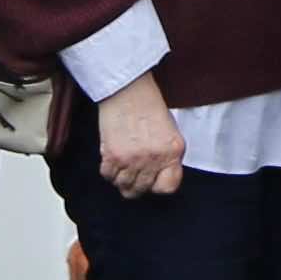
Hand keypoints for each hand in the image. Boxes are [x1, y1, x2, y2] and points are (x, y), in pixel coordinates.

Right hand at [94, 77, 184, 198]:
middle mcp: (154, 159)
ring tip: (123, 167)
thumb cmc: (148, 105)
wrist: (128, 89)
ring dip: (122, 179)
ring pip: (124, 186)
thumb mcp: (170, 132)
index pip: (168, 187)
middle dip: (138, 184)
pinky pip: (108, 176)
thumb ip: (168, 157)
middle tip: (134, 173)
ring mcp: (132, 159)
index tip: (153, 180)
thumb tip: (159, 177)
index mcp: (172, 153)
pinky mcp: (113, 155)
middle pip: (143, 189)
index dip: (158, 185)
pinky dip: (109, 171)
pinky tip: (113, 160)